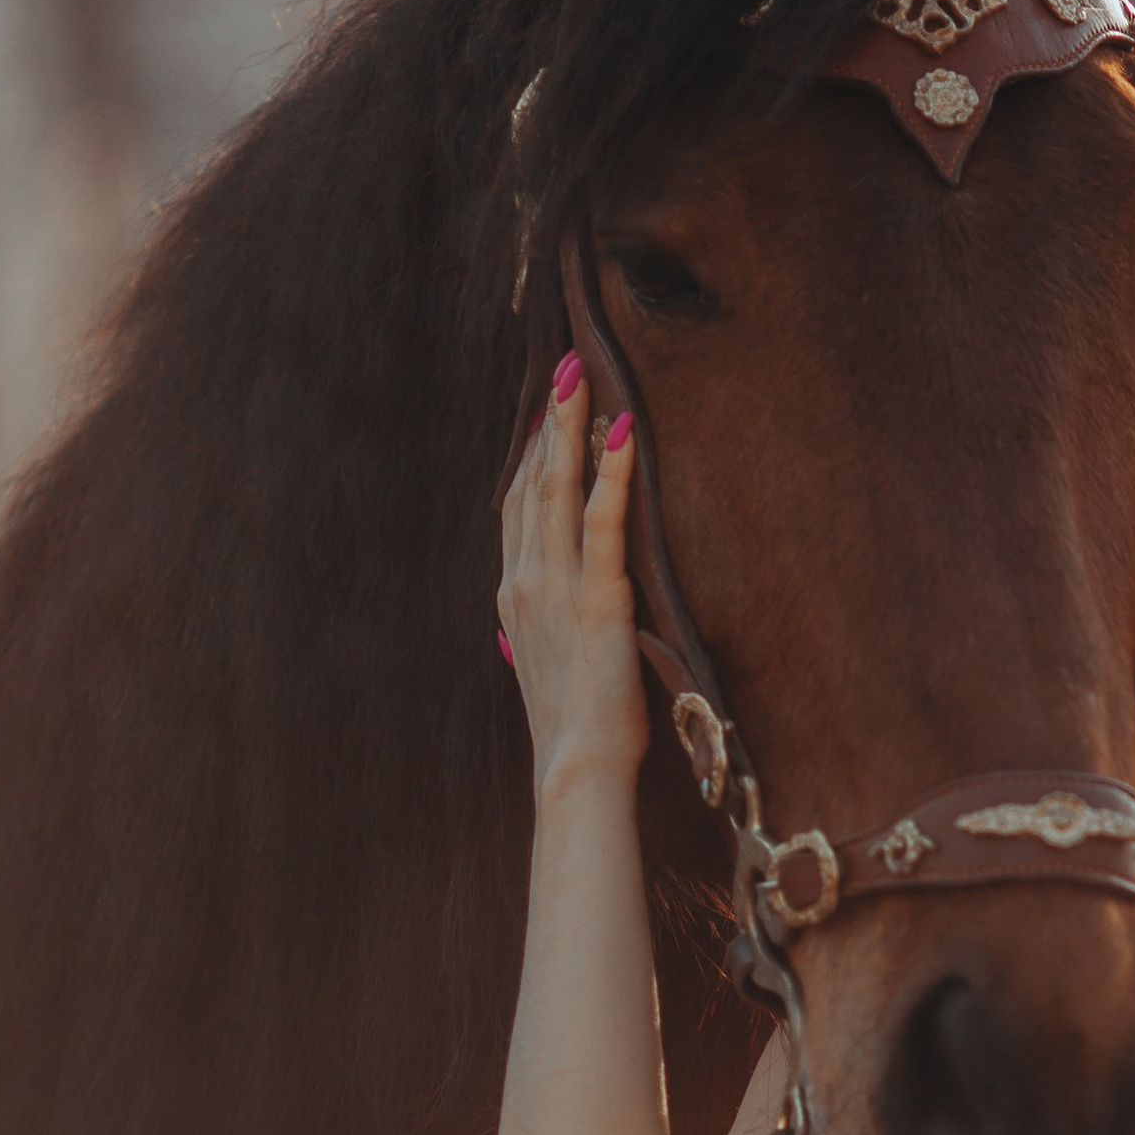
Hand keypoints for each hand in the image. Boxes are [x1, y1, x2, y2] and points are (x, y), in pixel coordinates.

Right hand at [498, 354, 644, 787]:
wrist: (576, 767)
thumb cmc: (571, 727)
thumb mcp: (545, 667)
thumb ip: (531, 634)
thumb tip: (516, 627)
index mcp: (513, 594)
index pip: (516, 507)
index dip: (528, 455)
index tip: (542, 412)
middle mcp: (524, 581)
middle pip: (530, 483)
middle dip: (546, 422)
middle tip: (564, 366)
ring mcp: (556, 587)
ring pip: (556, 489)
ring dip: (569, 428)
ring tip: (582, 376)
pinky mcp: (597, 599)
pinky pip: (601, 523)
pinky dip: (610, 474)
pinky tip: (621, 434)